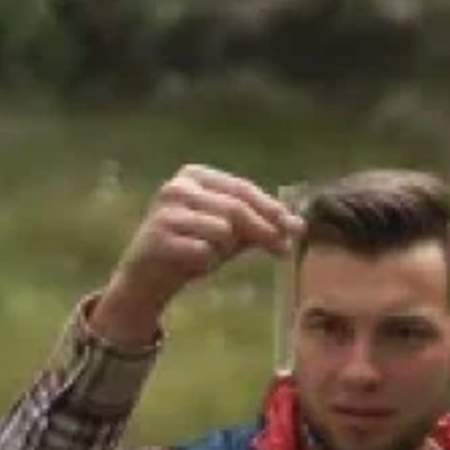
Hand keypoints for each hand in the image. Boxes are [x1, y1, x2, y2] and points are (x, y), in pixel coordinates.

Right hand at [92, 165, 302, 345]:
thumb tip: (299, 226)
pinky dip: (207, 259)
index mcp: (196, 175)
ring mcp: (164, 210)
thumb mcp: (234, 232)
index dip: (273, 210)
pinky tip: (193, 260)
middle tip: (283, 250)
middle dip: (265, 230)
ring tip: (212, 251)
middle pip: (236, 208)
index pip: (244, 189)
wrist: (150, 274)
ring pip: (222, 229)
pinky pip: (203, 250)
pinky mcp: (157, 237)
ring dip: (226, 247)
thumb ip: (264, 225)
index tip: (296, 228)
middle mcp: (178, 187)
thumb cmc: (195, 244)